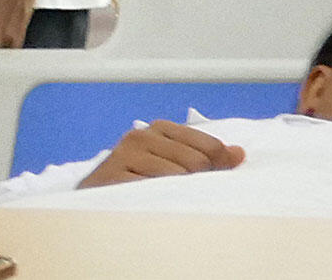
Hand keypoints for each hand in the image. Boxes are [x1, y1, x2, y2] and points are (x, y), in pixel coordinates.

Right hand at [76, 120, 245, 188]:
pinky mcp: (113, 176)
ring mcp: (124, 155)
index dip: (219, 167)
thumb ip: (206, 157)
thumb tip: (239, 154)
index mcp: (158, 129)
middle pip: (197, 162)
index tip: (216, 183)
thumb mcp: (173, 166)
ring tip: (167, 201)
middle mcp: (140, 136)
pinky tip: (154, 203)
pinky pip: (154, 190)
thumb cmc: (136, 184)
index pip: (208, 146)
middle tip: (187, 197)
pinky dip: (160, 200)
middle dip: (198, 182)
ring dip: (179, 194)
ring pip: (178, 177)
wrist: (92, 203)